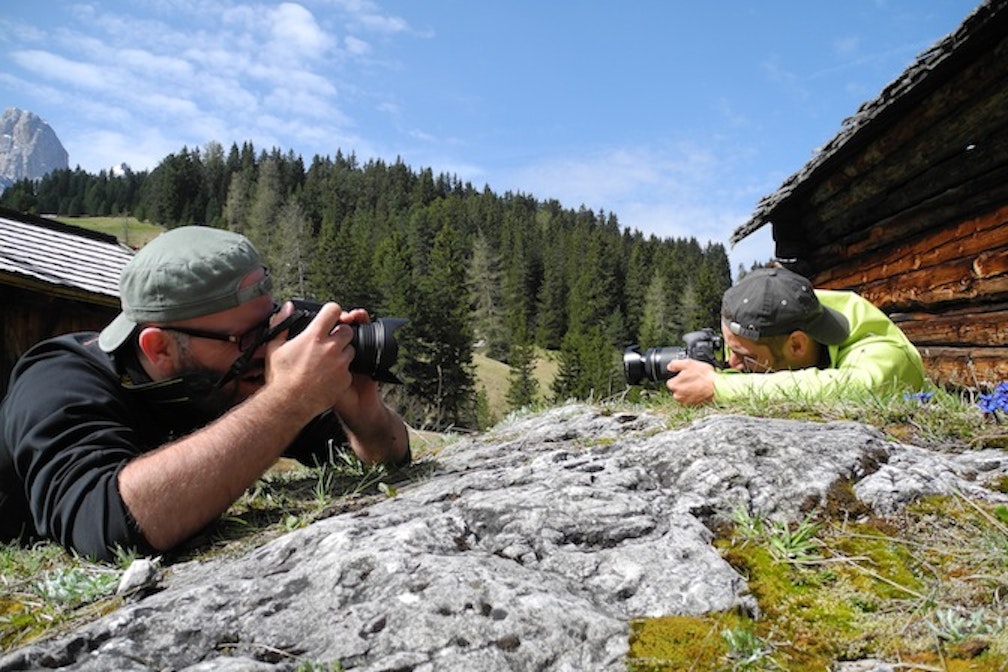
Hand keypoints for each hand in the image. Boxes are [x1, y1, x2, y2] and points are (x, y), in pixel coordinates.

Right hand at [263, 302, 356, 421]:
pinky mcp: (345, 379)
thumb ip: (282, 323)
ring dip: (342, 353)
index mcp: (314, 336)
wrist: (288, 405)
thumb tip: (288, 308)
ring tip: (327, 362)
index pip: (334, 310)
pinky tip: (328, 376)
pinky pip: (349, 370)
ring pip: (351, 350)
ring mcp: (340, 364)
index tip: (331, 316)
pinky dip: (342, 371)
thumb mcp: (274, 347)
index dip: (333, 311)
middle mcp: (330, 348)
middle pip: (348, 330)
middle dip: (341, 333)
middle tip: (330, 342)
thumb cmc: (280, 378)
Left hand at [665, 358, 715, 405]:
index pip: (670, 381)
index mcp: (674, 385)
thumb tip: (670, 366)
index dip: (677, 377)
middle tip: (692, 379)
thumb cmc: (704, 376)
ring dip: (687, 390)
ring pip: (683, 395)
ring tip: (696, 385)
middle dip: (682, 384)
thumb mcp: (689, 363)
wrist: (718, 386)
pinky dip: (694, 395)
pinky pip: (691, 399)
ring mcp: (686, 401)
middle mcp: (678, 396)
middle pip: (676, 389)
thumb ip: (675, 364)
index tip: (684, 376)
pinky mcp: (694, 405)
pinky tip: (699, 390)